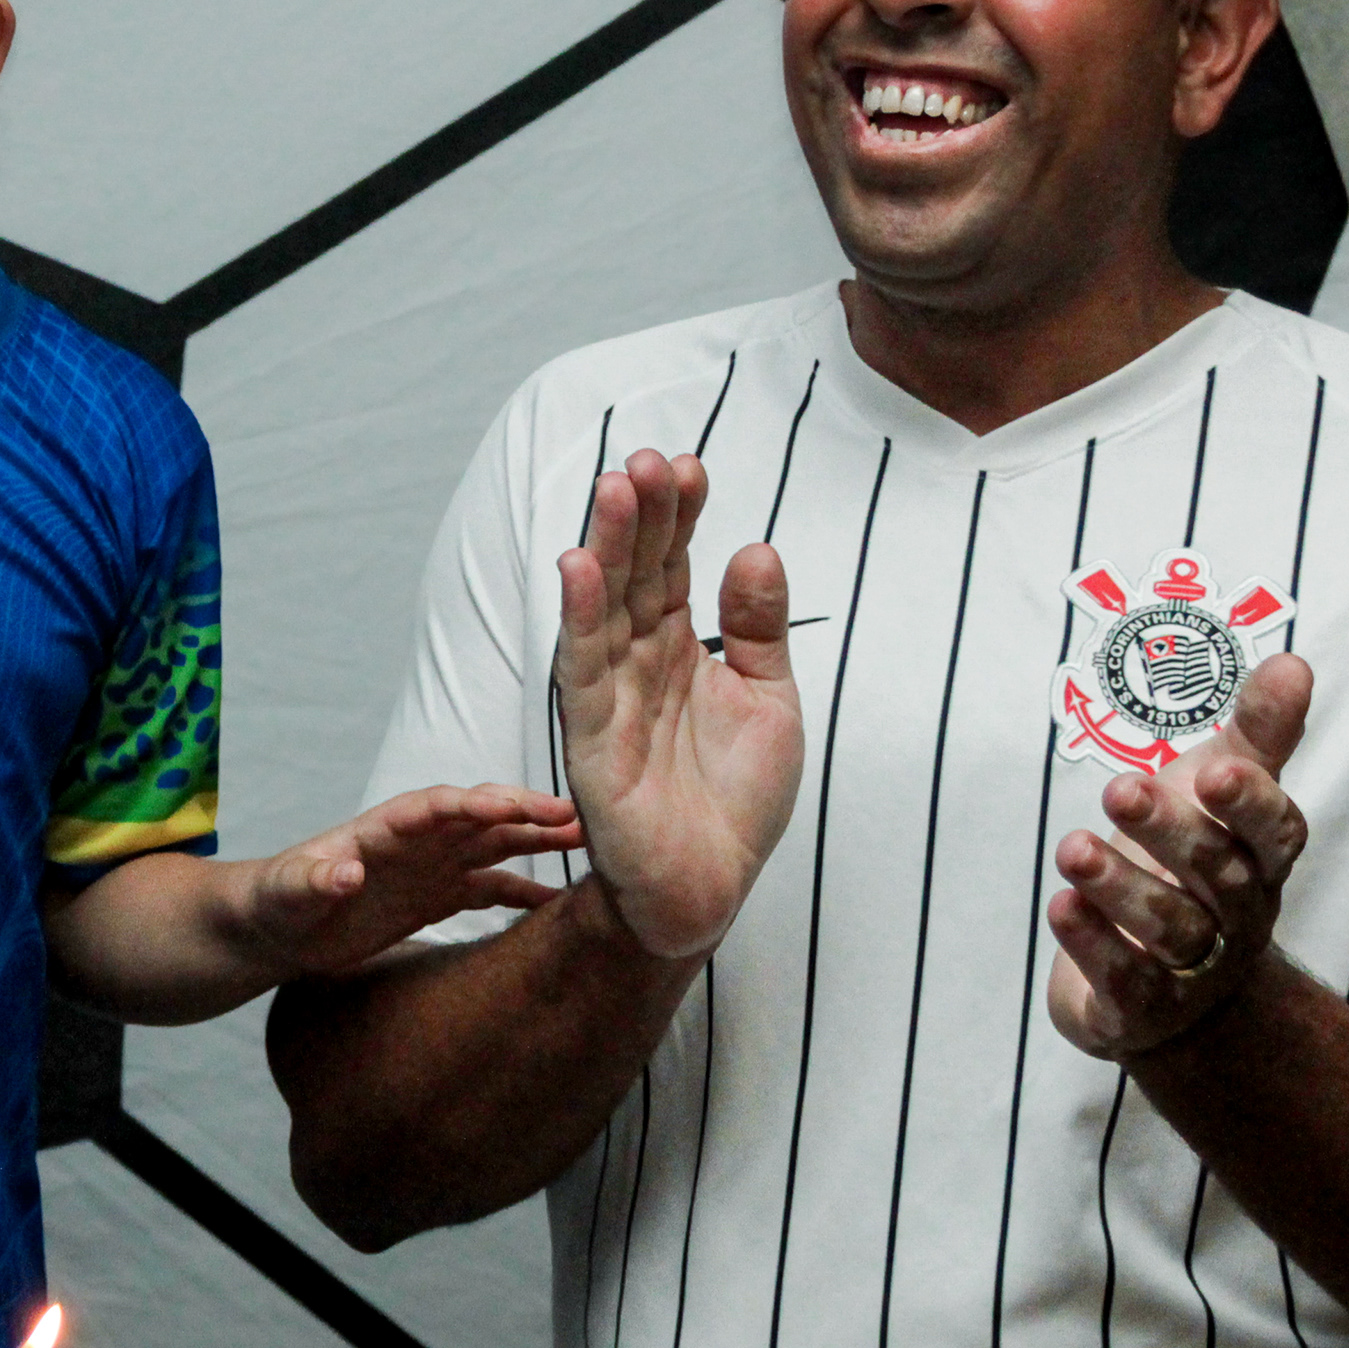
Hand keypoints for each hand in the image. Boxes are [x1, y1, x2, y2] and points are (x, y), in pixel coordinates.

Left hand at [234, 785, 581, 977]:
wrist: (276, 926)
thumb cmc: (276, 901)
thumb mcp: (287, 892)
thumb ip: (315, 880)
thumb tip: (345, 873)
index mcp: (381, 829)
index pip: (435, 806)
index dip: (474, 805)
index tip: (512, 807)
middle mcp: (416, 841)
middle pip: (479, 818)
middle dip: (524, 814)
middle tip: (576, 816)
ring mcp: (431, 866)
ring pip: (495, 845)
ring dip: (537, 842)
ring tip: (588, 843)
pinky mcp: (437, 895)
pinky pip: (491, 888)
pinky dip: (525, 892)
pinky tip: (561, 902)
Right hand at [554, 448, 804, 956]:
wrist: (711, 889)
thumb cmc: (735, 803)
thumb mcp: (770, 700)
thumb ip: (760, 629)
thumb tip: (756, 548)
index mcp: (680, 650)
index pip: (675, 567)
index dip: (681, 518)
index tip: (690, 465)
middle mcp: (639, 664)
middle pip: (637, 575)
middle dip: (642, 516)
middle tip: (647, 458)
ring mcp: (612, 697)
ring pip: (606, 608)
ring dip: (606, 547)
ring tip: (614, 487)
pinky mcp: (593, 740)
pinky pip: (584, 670)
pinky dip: (579, 618)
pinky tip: (578, 569)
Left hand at [1048, 655, 1313, 1057]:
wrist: (1173, 987)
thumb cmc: (1197, 863)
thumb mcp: (1224, 792)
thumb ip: (1258, 734)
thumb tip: (1295, 661)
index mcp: (1261, 860)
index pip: (1275, 834)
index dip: (1252, 807)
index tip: (1220, 772)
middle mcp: (1237, 916)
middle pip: (1218, 877)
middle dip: (1172, 834)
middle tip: (1121, 791)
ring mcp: (1193, 969)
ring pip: (1170, 930)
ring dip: (1121, 888)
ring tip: (1073, 848)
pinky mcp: (1141, 1006)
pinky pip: (1124, 979)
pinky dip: (1093, 944)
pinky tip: (1061, 906)